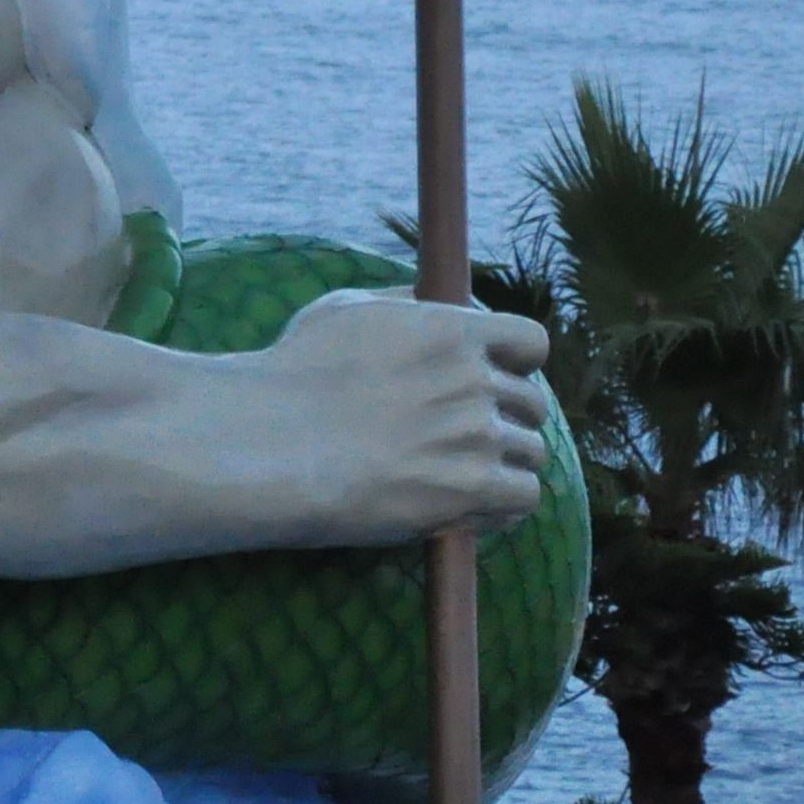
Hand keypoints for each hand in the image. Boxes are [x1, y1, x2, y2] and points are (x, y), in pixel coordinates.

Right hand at [260, 287, 551, 541]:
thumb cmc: (295, 376)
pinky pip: (523, 496)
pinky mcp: (473, 488)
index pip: (532, 342)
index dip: (515, 363)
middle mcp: (475, 380)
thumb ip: (401, 303)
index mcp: (452, 330)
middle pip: (531, 404)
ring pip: (531, 452)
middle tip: (457, 436)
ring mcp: (478, 436)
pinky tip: (464, 505)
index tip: (491, 378)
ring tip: (454, 474)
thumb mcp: (344, 312)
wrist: (271, 445)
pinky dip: (500, 504)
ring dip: (501, 463)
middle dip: (502, 419)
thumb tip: (427, 298)